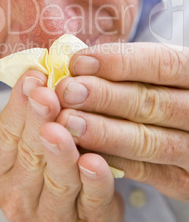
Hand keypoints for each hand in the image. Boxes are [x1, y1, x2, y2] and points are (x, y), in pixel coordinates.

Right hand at [0, 70, 122, 220]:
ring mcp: (49, 214)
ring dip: (61, 153)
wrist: (73, 211)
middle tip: (45, 96)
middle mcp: (16, 196)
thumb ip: (33, 112)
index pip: (5, 134)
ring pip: (58, 181)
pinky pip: (91, 202)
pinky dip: (93, 182)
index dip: (18, 105)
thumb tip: (40, 67)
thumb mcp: (33, 139)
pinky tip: (94, 161)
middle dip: (37, 121)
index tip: (33, 77)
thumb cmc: (48, 163)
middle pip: (29, 154)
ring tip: (63, 127)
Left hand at [55, 42, 188, 201]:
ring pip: (147, 141)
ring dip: (103, 131)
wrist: (188, 130)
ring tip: (67, 121)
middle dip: (104, 96)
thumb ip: (126, 66)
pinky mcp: (183, 180)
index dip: (119, 62)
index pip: (161, 64)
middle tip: (66, 92)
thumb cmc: (162, 90)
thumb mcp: (156, 72)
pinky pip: (145, 171)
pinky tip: (83, 148)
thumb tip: (77, 63)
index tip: (79, 62)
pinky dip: (111, 159)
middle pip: (152, 102)